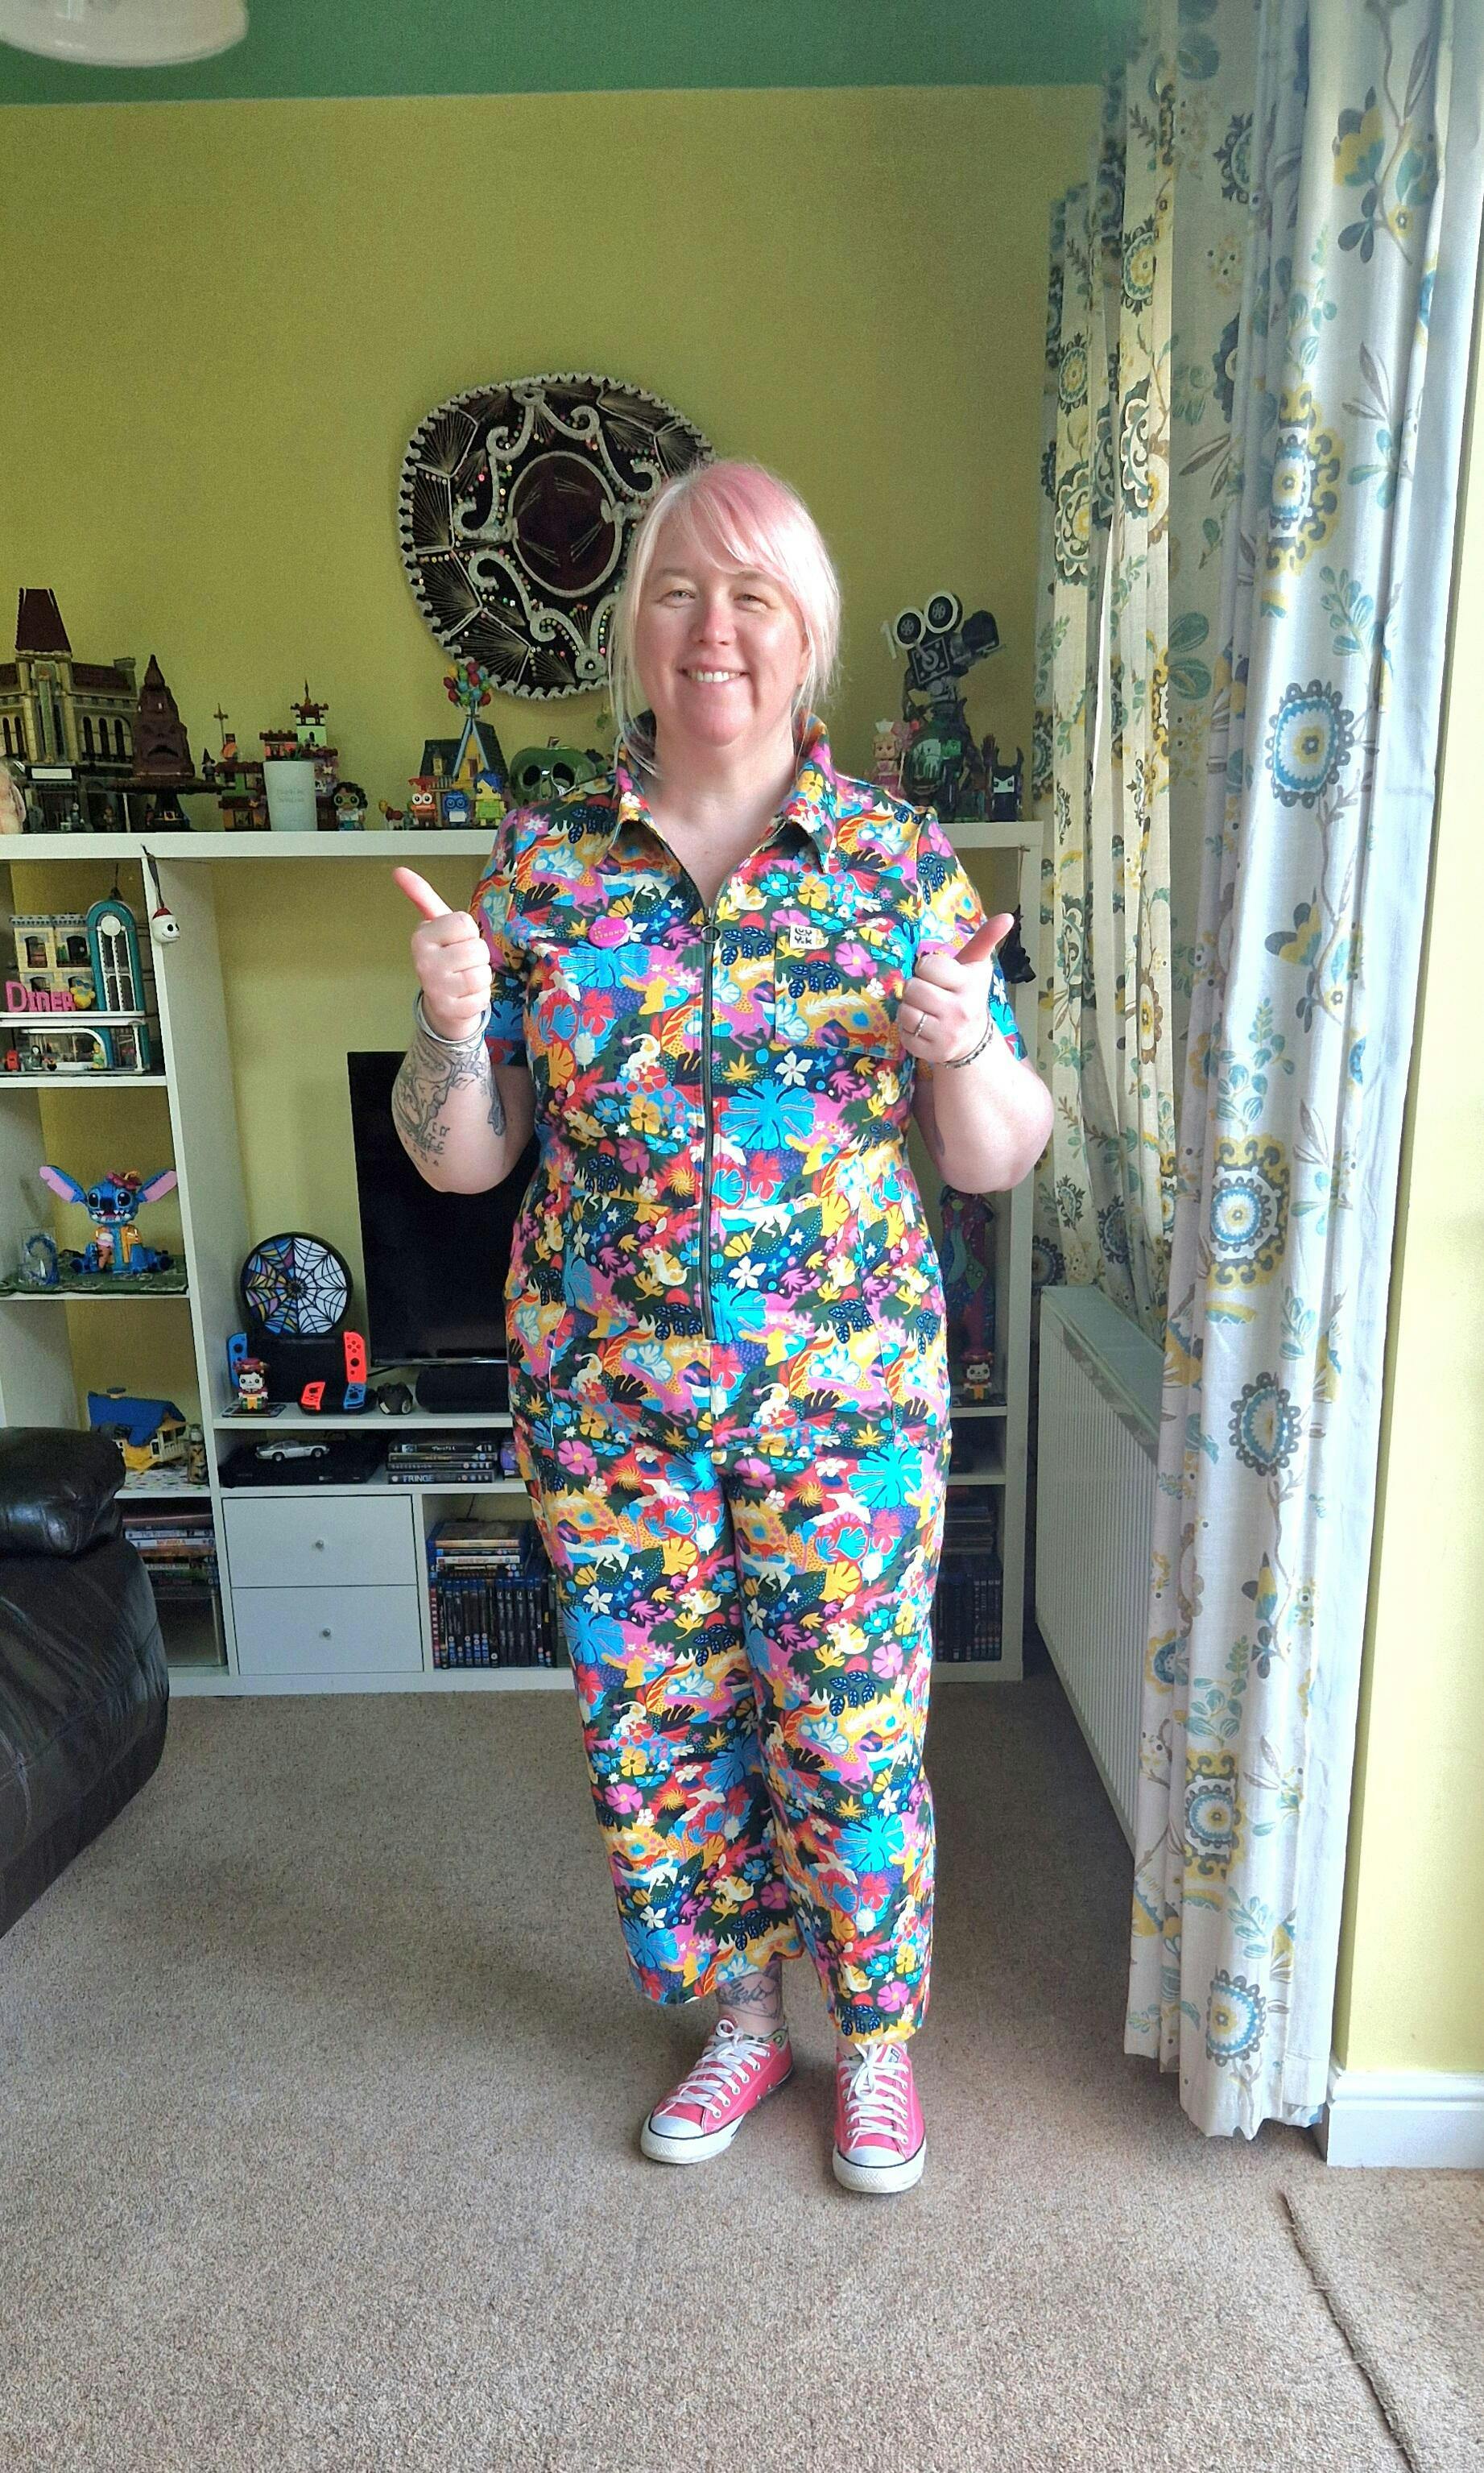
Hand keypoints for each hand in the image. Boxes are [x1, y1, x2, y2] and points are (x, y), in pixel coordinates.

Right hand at [394, 867, 492, 1041]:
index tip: (455, 941)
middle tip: (462, 962)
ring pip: (482, 974)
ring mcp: (436, 988)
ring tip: (465, 979)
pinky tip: (465, 996)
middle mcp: (424, 962)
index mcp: (421, 937)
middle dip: (477, 956)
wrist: (442, 1003)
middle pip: (477, 948)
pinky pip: (483, 997)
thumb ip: (423, 897)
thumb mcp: (436, 926)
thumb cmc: (446, 957)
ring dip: (481, 976)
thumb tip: (399, 870)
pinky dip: (481, 997)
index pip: (464, 923)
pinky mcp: (450, 1010)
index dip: (467, 932)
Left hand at [897, 912, 1013, 1064]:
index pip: (927, 965)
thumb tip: (1008, 916)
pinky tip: (923, 1028)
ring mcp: (947, 1033)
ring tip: (925, 1011)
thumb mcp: (975, 966)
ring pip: (905, 1012)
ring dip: (909, 1009)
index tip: (939, 977)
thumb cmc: (966, 994)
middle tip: (930, 994)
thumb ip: (985, 939)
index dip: (927, 969)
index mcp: (969, 984)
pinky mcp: (933, 1052)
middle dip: (916, 989)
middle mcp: (960, 1009)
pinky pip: (904, 1034)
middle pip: (912, 988)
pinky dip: (908, 1030)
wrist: (973, 1039)